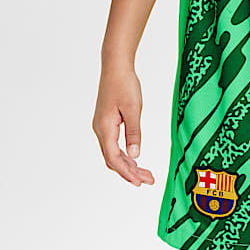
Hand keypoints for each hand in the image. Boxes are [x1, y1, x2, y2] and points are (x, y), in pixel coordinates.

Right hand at [92, 61, 153, 186]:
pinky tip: (136, 161)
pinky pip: (114, 146)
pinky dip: (125, 156)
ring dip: (129, 166)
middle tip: (149, 181)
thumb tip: (134, 156)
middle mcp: (100, 130)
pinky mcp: (107, 124)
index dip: (127, 173)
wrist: (115, 67)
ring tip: (146, 174)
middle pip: (113, 160)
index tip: (140, 182)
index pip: (114, 158)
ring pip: (113, 154)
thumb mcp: (133, 109)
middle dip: (130, 173)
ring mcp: (102, 127)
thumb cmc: (125, 84)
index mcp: (105, 127)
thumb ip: (134, 133)